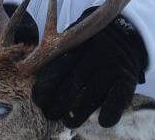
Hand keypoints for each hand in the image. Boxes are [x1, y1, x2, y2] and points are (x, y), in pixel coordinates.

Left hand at [32, 6, 146, 128]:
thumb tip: (27, 70)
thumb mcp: (74, 40)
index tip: (38, 99)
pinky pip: (118, 97)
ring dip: (78, 113)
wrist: (125, 32)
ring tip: (68, 122)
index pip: (58, 68)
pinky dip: (110, 112)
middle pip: (73, 83)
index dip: (46, 86)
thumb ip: (58, 55)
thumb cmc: (91, 43)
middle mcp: (95, 55)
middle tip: (49, 114)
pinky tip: (102, 121)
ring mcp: (112, 66)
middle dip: (58, 103)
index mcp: (78, 46)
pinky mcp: (127, 77)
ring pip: (92, 94)